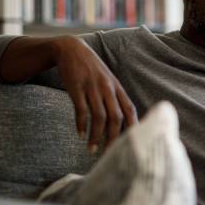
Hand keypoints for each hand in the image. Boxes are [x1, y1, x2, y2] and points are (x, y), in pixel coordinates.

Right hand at [51, 35, 137, 152]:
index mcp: (117, 87)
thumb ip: (115, 97)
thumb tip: (123, 121)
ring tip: (92, 149)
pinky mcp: (76, 88)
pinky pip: (81, 110)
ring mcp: (92, 88)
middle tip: (110, 155)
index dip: (133, 127)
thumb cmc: (91, 69)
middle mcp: (107, 88)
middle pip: (116, 117)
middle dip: (113, 138)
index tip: (133, 144)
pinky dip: (81, 124)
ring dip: (96, 136)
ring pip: (98, 116)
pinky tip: (80, 135)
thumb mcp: (107, 80)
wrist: (70, 49)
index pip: (130, 110)